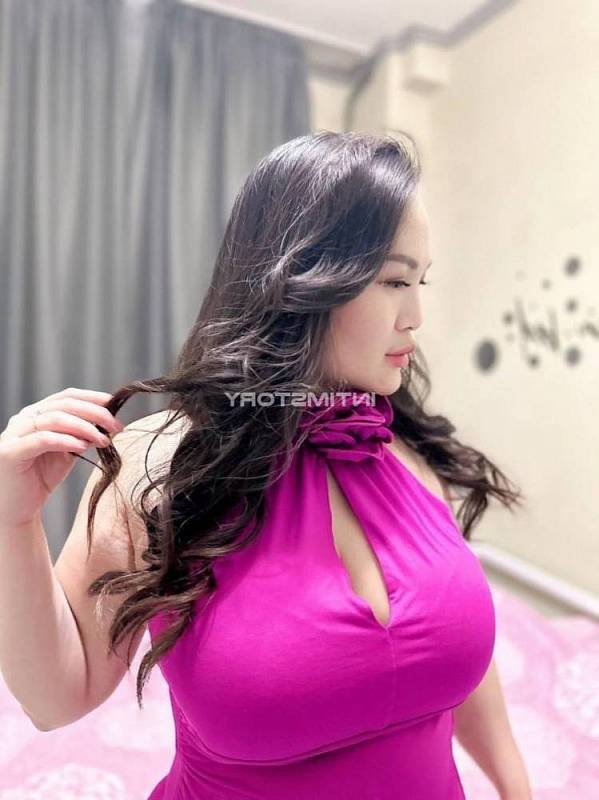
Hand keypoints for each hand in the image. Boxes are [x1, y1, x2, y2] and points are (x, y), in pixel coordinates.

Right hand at [0, 387, 123, 529]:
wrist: (18, 509)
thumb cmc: (41, 478)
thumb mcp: (68, 451)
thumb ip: (82, 434)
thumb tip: (108, 423)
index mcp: (36, 413)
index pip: (67, 396)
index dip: (92, 398)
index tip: (114, 404)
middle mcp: (23, 419)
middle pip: (63, 405)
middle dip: (94, 413)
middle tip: (115, 425)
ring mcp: (14, 434)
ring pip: (54, 419)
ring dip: (84, 427)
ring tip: (102, 439)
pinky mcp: (10, 452)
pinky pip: (42, 439)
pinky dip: (66, 440)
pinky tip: (83, 446)